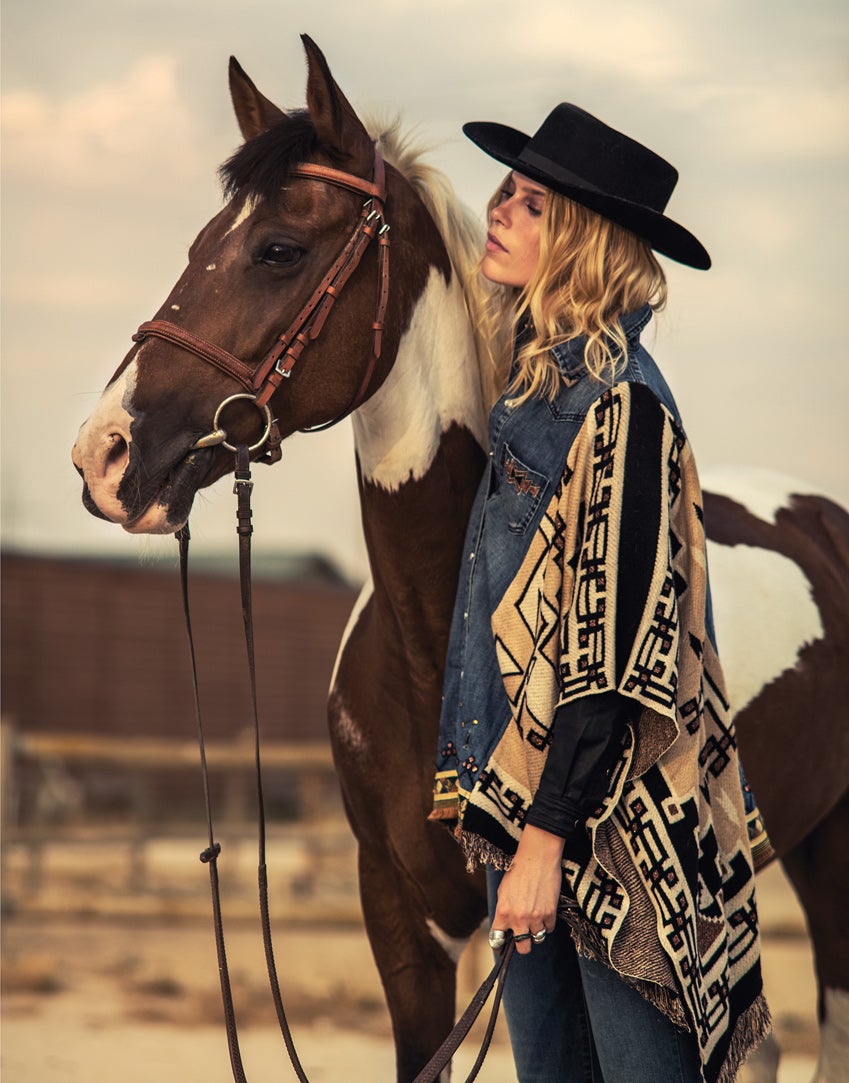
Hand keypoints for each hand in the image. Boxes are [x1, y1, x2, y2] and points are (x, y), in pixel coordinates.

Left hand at [492, 825, 564, 954]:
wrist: (537, 858)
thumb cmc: (518, 871)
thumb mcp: (503, 891)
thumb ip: (503, 910)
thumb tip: (505, 925)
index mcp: (503, 912)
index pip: (497, 940)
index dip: (499, 945)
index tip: (502, 946)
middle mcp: (518, 918)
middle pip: (522, 948)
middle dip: (522, 944)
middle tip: (523, 935)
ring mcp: (536, 917)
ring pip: (537, 939)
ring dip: (536, 932)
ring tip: (535, 919)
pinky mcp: (550, 913)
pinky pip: (549, 929)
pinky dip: (547, 924)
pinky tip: (544, 912)